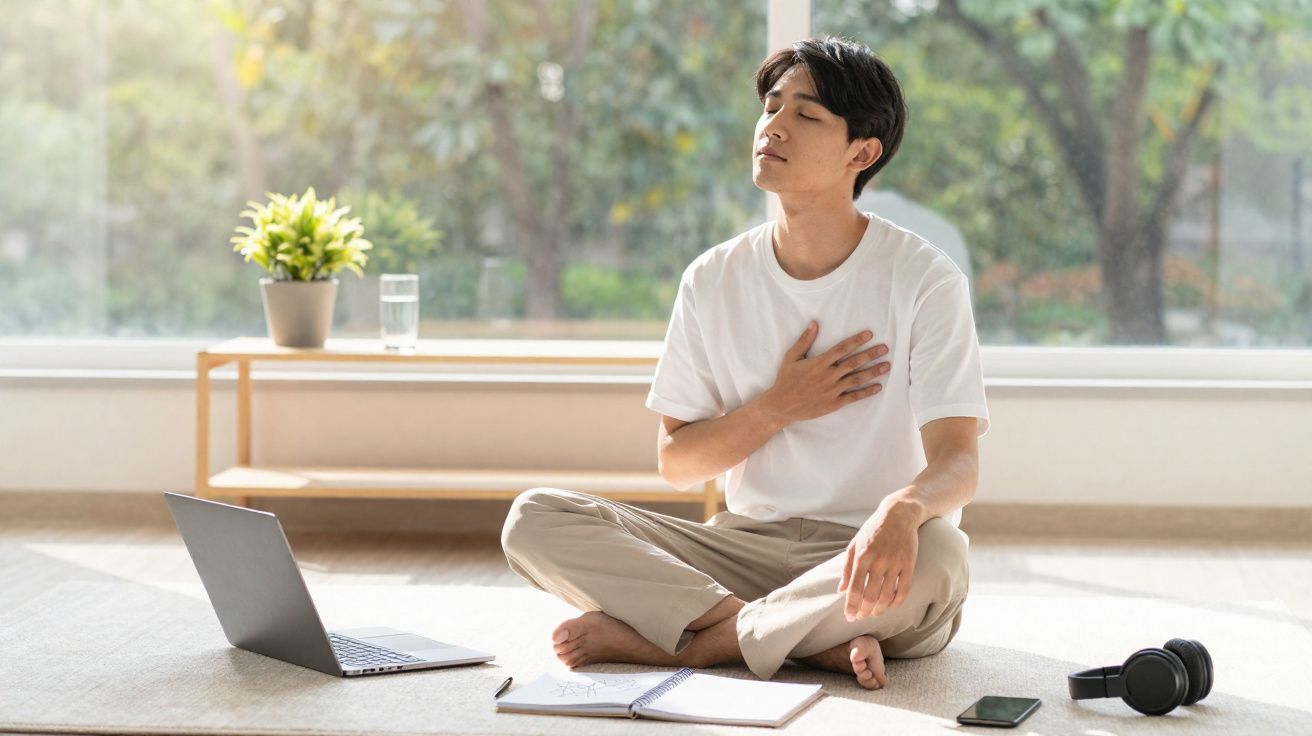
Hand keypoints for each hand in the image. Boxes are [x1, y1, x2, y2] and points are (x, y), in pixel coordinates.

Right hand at [757, 321, 889, 427]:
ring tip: (887, 365)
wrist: (781, 405)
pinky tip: (878, 387)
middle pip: (854, 363)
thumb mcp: (791, 357)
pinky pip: (853, 397)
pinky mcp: (833, 403)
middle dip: (871, 354)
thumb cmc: (786, 379)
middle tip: (885, 348)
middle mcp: (828, 376)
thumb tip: (814, 324)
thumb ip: (804, 340)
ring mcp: (832, 390)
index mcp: (819, 363)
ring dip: (873, 372)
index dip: (856, 340)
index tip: (869, 334)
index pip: (842, 348)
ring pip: (857, 379)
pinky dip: (866, 392)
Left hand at [838, 500, 920, 620]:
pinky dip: (896, 602)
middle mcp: (878, 561)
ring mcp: (895, 563)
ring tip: (874, 614)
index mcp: (862, 556)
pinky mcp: (909, 564)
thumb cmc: (873, 530)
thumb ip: (847, 568)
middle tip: (861, 617)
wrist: (899, 515)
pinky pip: (904, 589)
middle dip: (864, 611)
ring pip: (887, 595)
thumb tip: (840, 590)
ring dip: (879, 609)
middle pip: (870, 595)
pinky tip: (890, 606)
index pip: (855, 588)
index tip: (850, 617)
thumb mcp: (855, 544)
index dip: (852, 606)